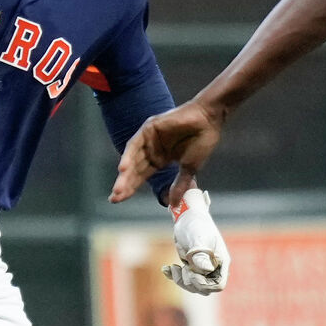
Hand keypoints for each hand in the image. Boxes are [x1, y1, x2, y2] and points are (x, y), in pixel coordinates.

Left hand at [110, 99, 224, 203]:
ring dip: (125, 173)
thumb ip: (179, 185)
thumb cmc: (202, 141)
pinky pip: (135, 143)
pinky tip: (123, 169)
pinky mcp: (149, 128)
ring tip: (118, 189)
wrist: (209, 120)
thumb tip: (174, 205)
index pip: (141, 175)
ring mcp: (149, 138)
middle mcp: (152, 149)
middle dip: (124, 184)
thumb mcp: (189, 168)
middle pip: (134, 169)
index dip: (131, 188)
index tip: (119, 200)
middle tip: (115, 198)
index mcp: (160, 158)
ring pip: (132, 158)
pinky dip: (128, 156)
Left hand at [161, 188, 227, 294]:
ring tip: (172, 268)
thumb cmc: (195, 224)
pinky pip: (184, 279)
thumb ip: (202, 255)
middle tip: (181, 268)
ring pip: (194, 286)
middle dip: (190, 282)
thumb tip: (207, 270)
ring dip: (181, 280)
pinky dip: (174, 276)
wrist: (186, 216)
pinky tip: (166, 269)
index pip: (218, 285)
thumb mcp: (197, 238)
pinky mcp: (192, 266)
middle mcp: (213, 266)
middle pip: (205, 288)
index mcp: (220, 261)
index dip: (205, 284)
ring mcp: (202, 268)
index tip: (192, 273)